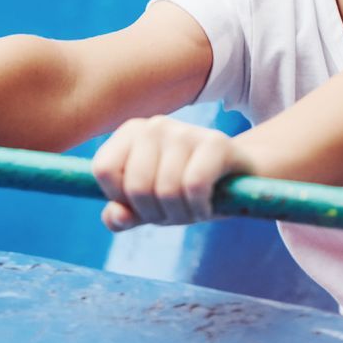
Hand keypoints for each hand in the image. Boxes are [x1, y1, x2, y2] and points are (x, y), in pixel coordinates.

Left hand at [90, 116, 243, 231]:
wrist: (239, 178)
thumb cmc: (184, 191)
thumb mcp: (149, 205)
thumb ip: (124, 212)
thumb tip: (116, 217)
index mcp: (131, 132)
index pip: (104, 170)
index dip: (120, 198)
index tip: (141, 203)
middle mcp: (155, 125)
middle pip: (136, 186)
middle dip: (154, 214)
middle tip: (172, 213)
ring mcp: (186, 131)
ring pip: (166, 190)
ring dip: (180, 215)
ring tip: (191, 210)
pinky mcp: (216, 142)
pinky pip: (194, 186)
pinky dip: (199, 209)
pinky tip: (206, 208)